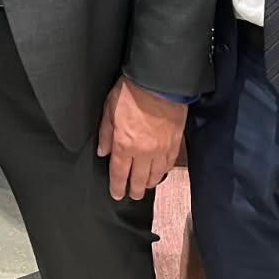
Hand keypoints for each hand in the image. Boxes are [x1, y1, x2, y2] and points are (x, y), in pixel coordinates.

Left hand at [96, 76, 186, 201]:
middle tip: (132, 195)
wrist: (160, 82)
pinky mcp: (175, 143)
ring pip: (156, 174)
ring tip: (146, 186)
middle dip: (135, 190)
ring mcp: (161, 149)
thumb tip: (103, 152)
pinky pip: (169, 164)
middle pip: (139, 179)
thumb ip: (106, 134)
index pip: (120, 174)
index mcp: (125, 145)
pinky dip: (164, 171)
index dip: (117, 187)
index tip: (117, 194)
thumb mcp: (109, 109)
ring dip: (150, 183)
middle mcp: (144, 152)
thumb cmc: (131, 92)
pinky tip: (161, 173)